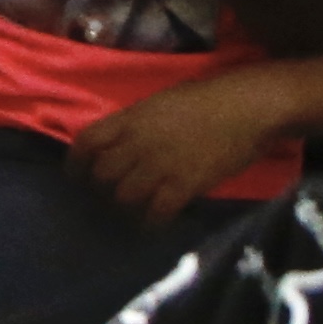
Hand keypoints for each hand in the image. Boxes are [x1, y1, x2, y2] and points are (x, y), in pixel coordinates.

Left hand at [80, 60, 307, 227]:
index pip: (86, 142)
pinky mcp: (185, 184)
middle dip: (101, 190)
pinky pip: (157, 211)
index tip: (76, 177)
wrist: (247, 107)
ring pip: (124, 196)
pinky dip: (152, 221)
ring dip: (125, 208)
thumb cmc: (207, 100)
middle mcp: (137, 142)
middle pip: (102, 174)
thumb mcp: (158, 103)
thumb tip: (120, 145)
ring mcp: (160, 164)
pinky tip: (155, 223)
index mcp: (129, 118)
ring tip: (132, 213)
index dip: (76, 164)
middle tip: (108, 199)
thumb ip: (135, 124)